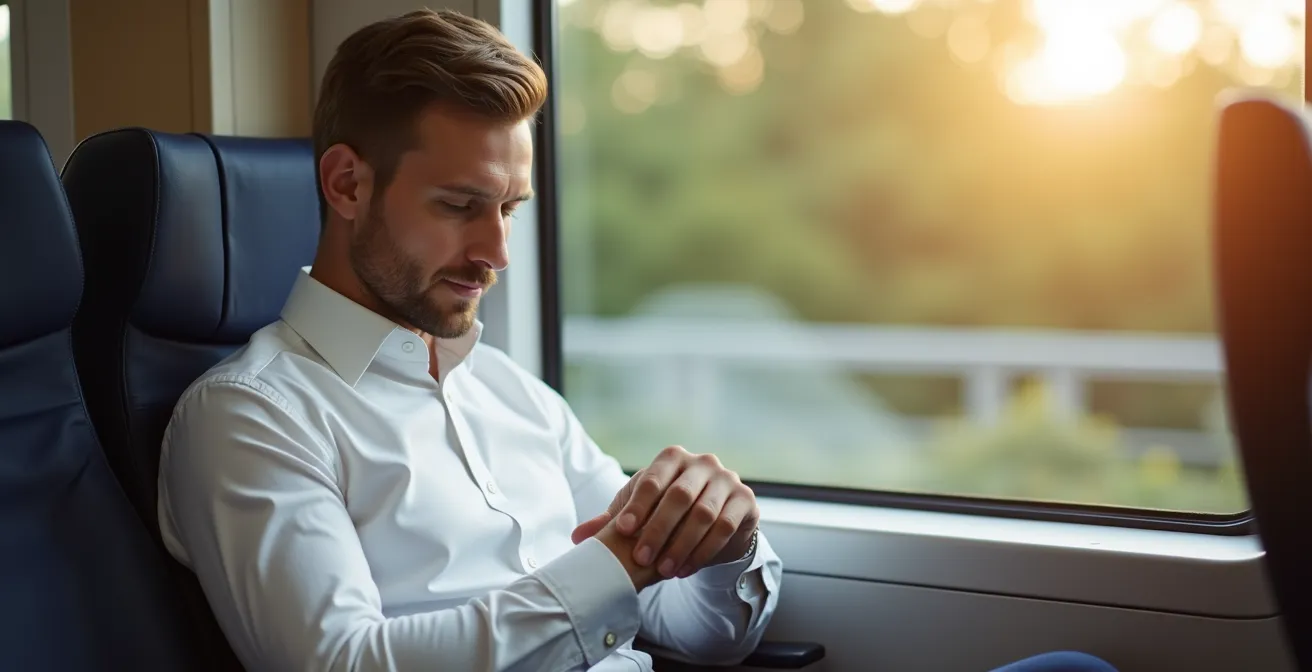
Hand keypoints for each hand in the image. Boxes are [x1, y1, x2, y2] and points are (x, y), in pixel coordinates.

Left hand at [572, 446, 758, 579]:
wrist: (714, 519)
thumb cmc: (669, 510)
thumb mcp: (640, 512)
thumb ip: (612, 521)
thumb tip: (577, 538)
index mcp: (673, 458)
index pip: (653, 479)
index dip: (637, 505)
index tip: (622, 531)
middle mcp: (703, 463)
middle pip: (680, 496)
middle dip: (658, 530)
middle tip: (641, 558)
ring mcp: (728, 480)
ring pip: (704, 514)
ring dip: (681, 545)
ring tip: (664, 570)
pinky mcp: (746, 501)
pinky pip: (725, 527)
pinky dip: (703, 551)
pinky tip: (685, 569)